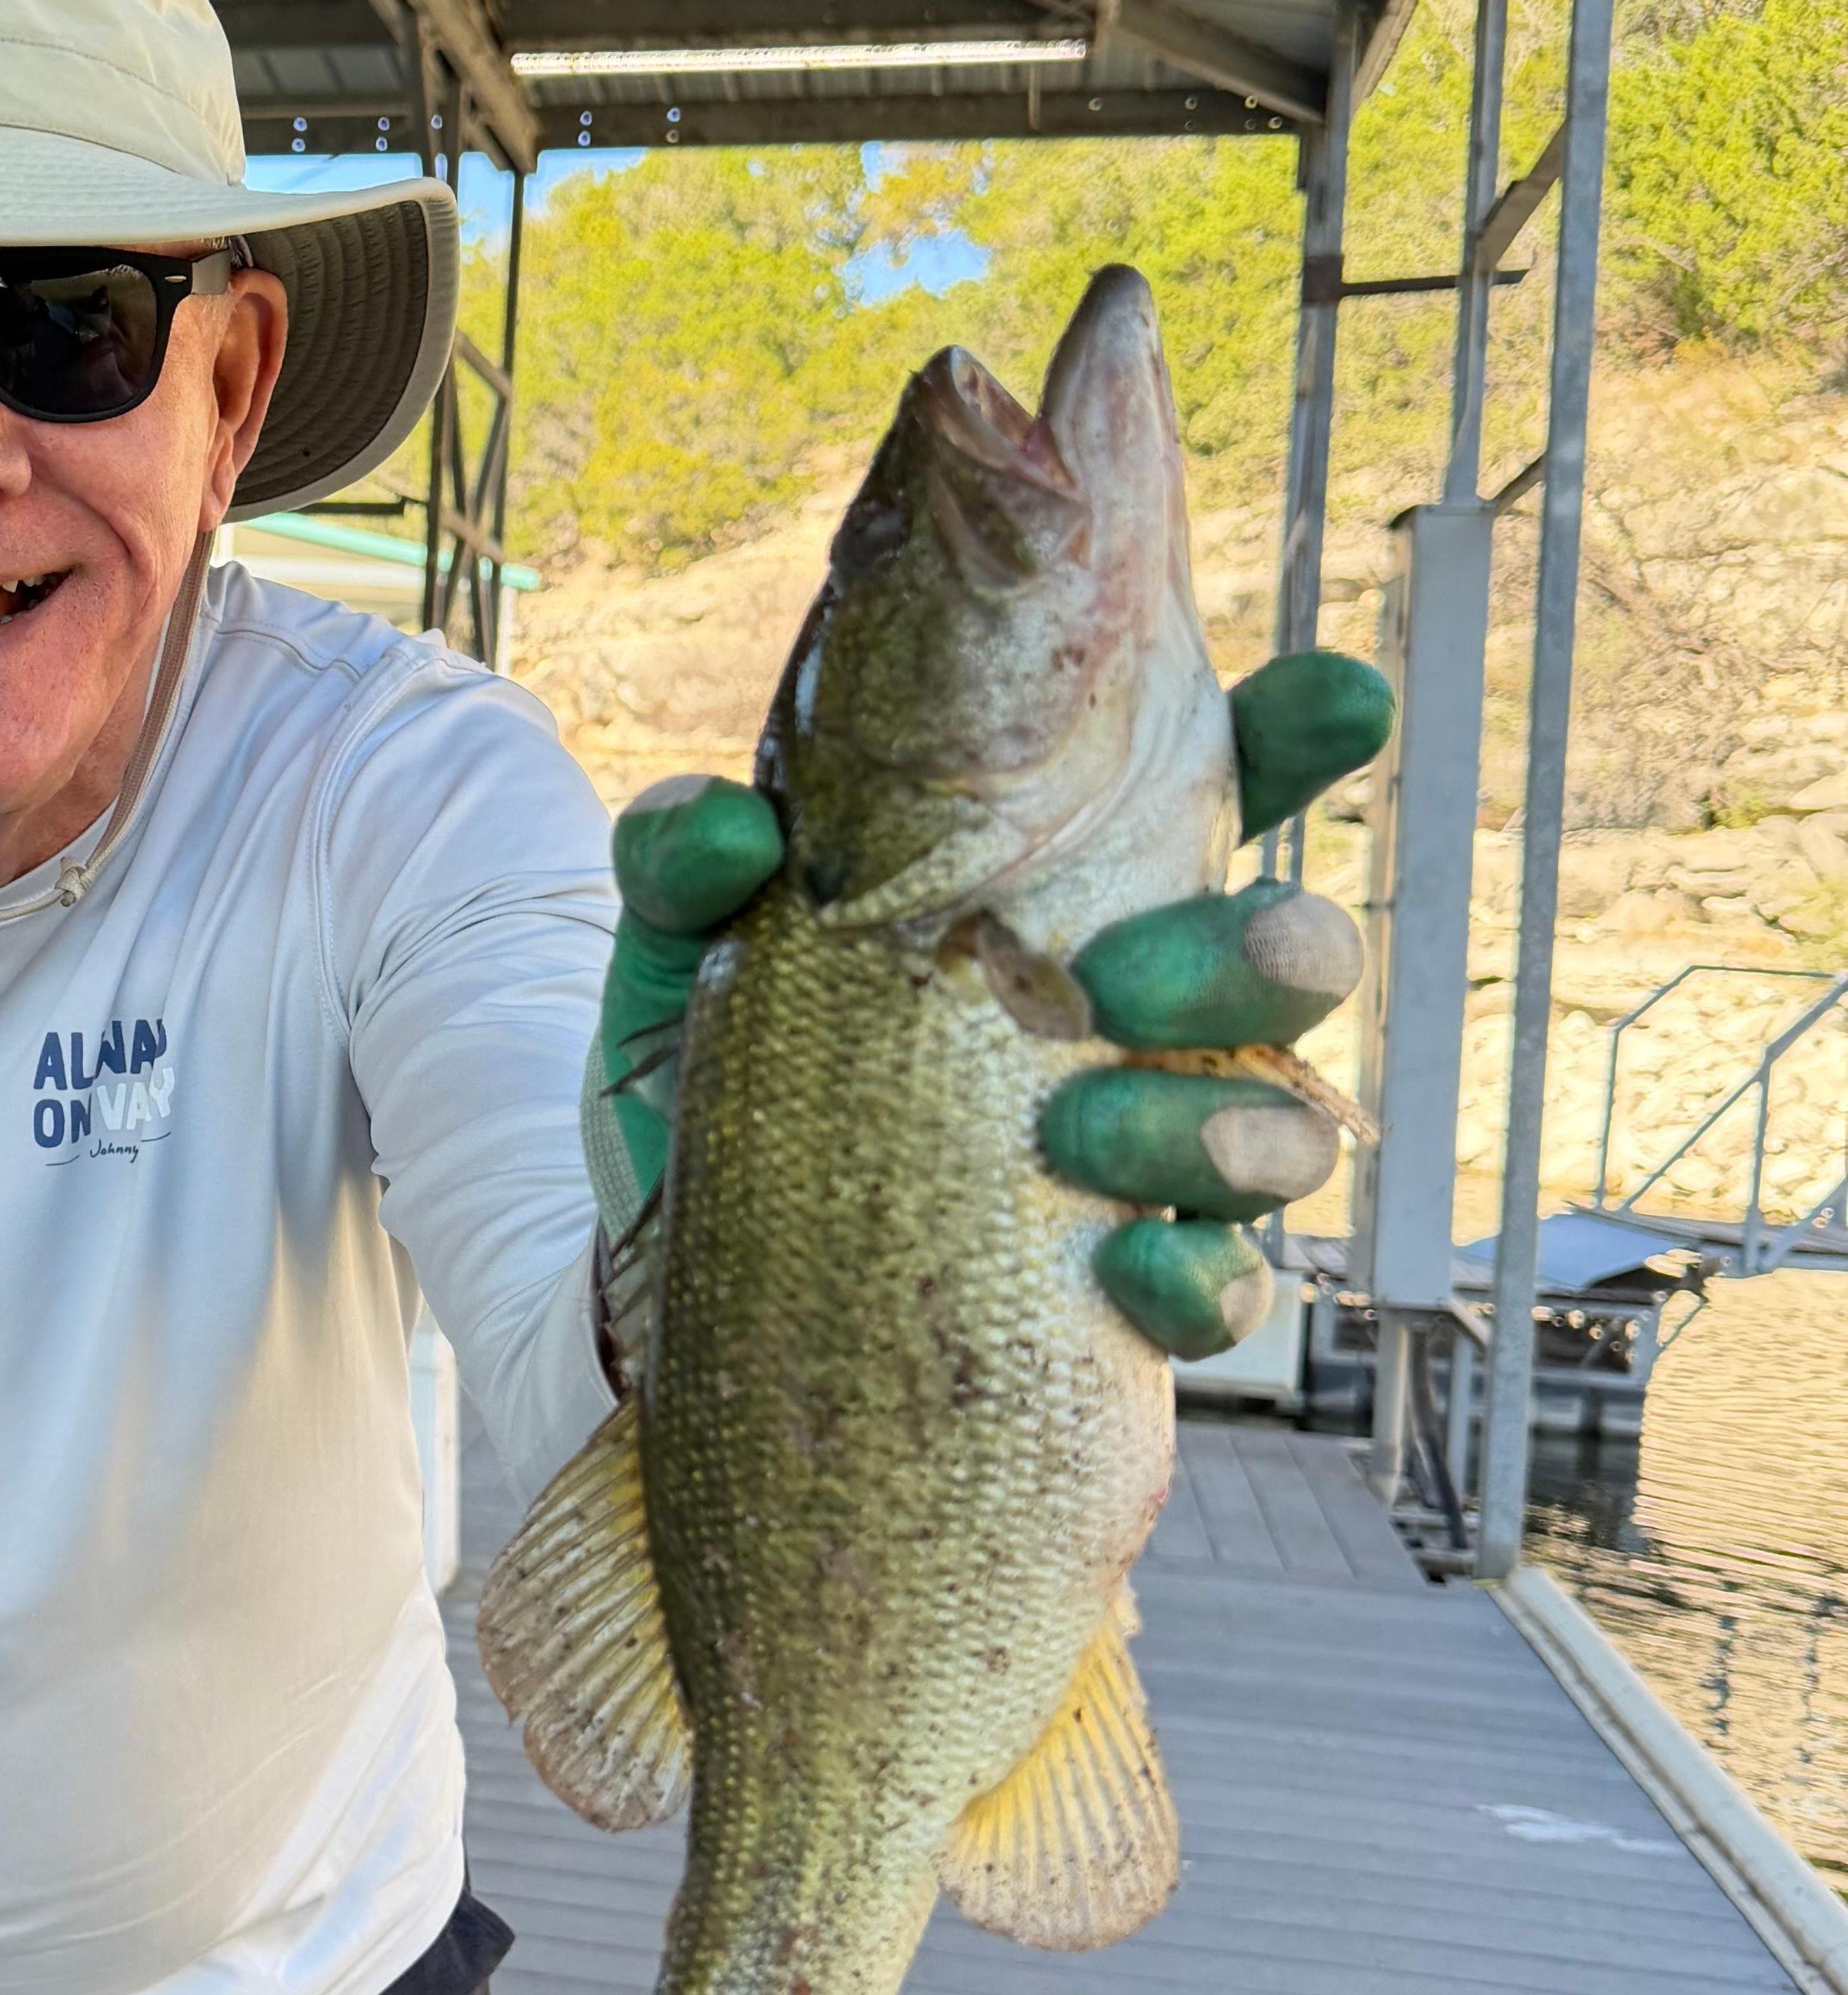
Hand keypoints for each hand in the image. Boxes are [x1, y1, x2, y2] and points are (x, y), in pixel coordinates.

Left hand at [578, 654, 1391, 1366]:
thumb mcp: (684, 956)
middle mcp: (1129, 1013)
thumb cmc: (708, 1077)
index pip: (1216, 787)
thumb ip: (689, 869)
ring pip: (1280, 1129)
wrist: (660, 1276)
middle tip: (1120, 978)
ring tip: (1078, 1130)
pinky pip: (1221, 1288)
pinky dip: (1192, 1282)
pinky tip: (1123, 1272)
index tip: (1333, 701)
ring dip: (1213, 1127)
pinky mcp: (1124, 1293)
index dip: (1297, 735)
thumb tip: (724, 827)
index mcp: (1054, 891)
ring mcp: (1142, 1155)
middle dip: (1260, 952)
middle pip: (1288, 957)